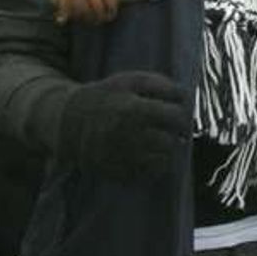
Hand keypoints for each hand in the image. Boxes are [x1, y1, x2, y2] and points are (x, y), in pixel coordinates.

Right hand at [59, 72, 190, 179]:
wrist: (70, 122)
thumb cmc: (108, 96)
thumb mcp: (132, 80)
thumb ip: (162, 84)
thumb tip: (185, 96)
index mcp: (135, 110)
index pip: (176, 117)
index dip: (180, 115)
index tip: (175, 114)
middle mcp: (130, 137)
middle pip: (170, 142)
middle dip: (172, 135)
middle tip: (167, 129)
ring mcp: (123, 158)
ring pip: (163, 161)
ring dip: (165, 151)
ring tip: (156, 140)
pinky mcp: (118, 173)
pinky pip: (149, 175)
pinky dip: (153, 165)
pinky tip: (145, 152)